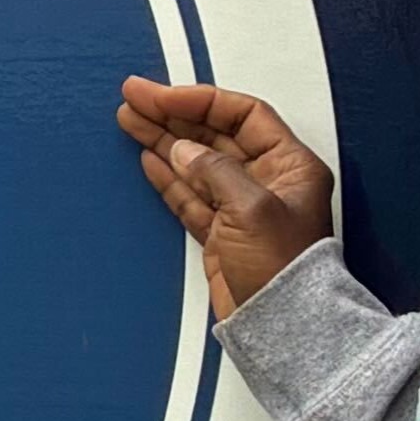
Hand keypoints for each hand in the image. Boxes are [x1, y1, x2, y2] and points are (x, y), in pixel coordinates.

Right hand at [116, 76, 336, 316]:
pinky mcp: (220, 234)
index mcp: (290, 165)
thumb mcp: (252, 209)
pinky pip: (189, 195)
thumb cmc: (285, 269)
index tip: (162, 96)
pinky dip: (167, 176)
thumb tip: (183, 149)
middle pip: (214, 135)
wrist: (281, 324)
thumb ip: (215, 171)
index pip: (243, 115)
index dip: (200, 101)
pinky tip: (148, 157)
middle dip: (172, 116)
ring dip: (163, 141)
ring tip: (129, 120)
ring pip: (195, 163)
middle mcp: (267, 180)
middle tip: (134, 99)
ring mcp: (241, 207)